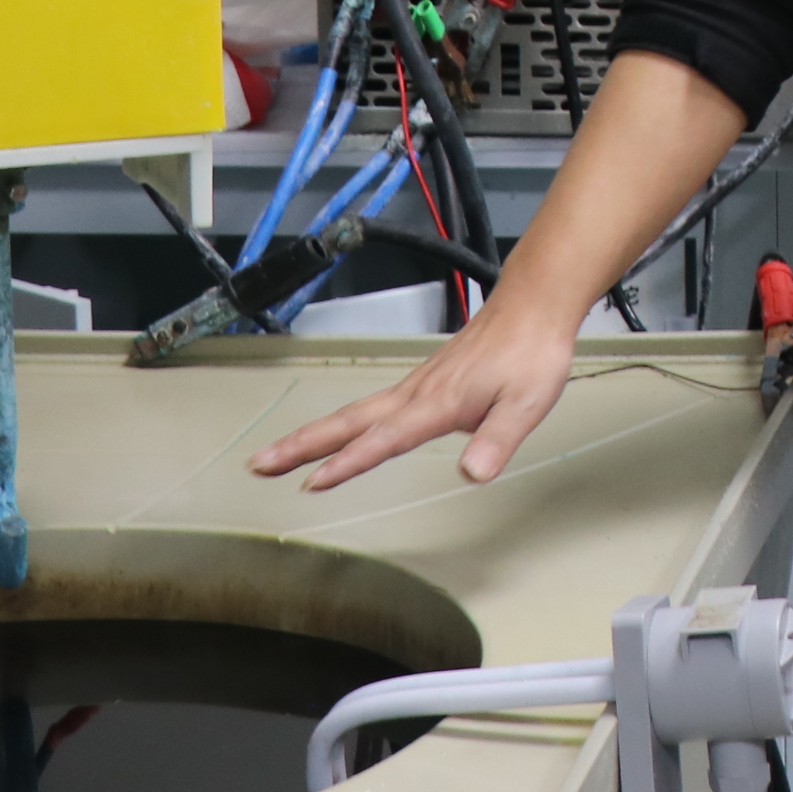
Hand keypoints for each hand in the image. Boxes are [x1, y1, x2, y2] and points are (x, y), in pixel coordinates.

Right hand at [250, 293, 585, 489]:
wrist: (533, 308)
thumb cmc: (531, 354)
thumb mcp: (526, 404)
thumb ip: (497, 439)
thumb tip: (474, 473)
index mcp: (436, 404)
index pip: (384, 439)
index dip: (349, 462)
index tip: (313, 482)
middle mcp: (416, 394)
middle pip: (348, 423)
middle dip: (301, 446)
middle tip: (259, 465)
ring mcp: (414, 387)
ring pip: (352, 413)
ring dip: (311, 435)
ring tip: (275, 455)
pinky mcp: (420, 384)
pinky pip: (369, 407)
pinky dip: (341, 423)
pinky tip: (334, 433)